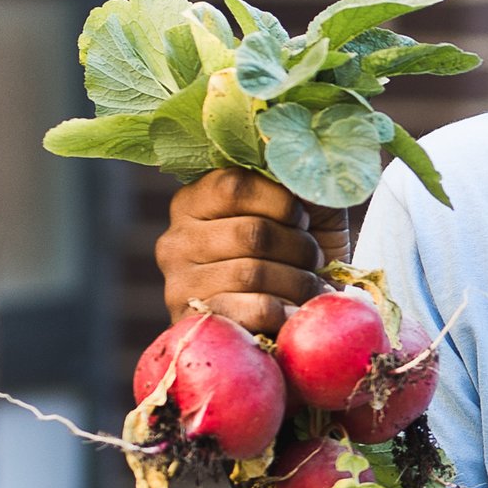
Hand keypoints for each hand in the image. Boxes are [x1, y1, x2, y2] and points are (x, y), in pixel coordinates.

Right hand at [156, 170, 349, 337]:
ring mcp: (179, 285)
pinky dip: (285, 310)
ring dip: (298, 282)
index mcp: (194, 201)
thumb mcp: (300, 209)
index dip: (281, 202)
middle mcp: (175, 240)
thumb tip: (296, 162)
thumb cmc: (295, 255)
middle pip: (251, 233)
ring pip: (252, 274)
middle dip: (298, 247)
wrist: (291, 322)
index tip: (302, 219)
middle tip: (312, 259)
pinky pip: (251, 310)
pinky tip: (294, 311)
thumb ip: (293, 181)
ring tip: (308, 286)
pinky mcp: (194, 324)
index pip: (233, 186)